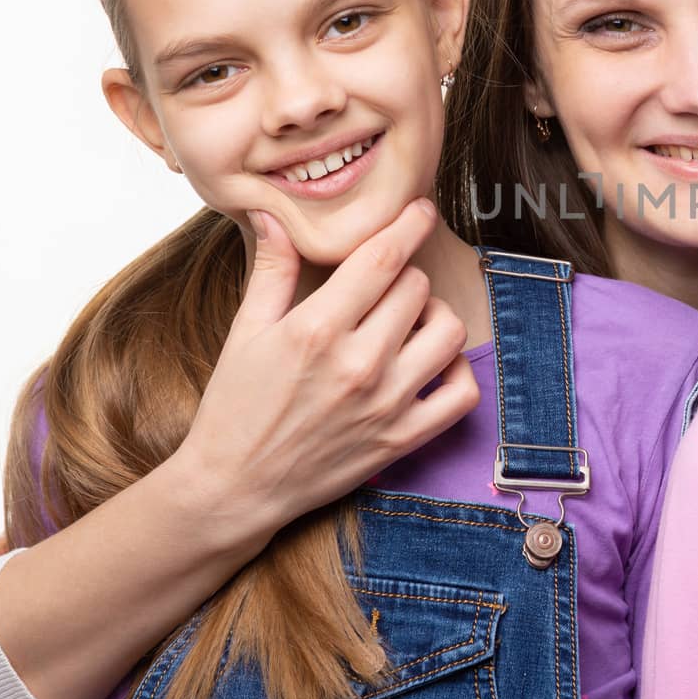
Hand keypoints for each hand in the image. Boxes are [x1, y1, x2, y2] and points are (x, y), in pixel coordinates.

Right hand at [170, 198, 479, 549]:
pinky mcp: (402, 440)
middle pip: (417, 288)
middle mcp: (358, 364)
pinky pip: (463, 395)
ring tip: (409, 322)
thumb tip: (272, 212)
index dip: (408, 225)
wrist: (234, 488)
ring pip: (449, 332)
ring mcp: (386, 404)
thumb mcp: (245, 331)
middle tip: (387, 285)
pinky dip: (458, 372)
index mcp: (317, 329)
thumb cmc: (236, 405)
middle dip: (405, 276)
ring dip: (435, 317)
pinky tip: (431, 364)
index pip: (382, 258)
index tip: (421, 210)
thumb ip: (271, 269)